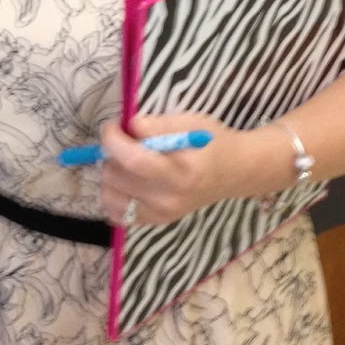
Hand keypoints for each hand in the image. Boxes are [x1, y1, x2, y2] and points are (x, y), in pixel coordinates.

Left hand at [96, 112, 245, 225]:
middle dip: (110, 153)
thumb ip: (157, 125)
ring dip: (109, 174)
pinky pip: (117, 214)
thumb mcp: (191, 122)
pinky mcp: (156, 221)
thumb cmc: (213, 142)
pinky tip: (123, 181)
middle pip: (118, 178)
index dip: (113, 141)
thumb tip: (127, 127)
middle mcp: (169, 198)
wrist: (235, 172)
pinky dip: (112, 196)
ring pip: (110, 196)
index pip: (134, 161)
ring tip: (123, 161)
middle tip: (123, 141)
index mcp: (181, 172)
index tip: (112, 126)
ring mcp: (162, 214)